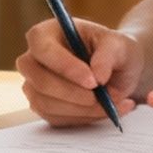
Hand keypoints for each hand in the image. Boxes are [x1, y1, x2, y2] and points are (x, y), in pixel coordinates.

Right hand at [17, 15, 142, 125]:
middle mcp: (33, 60)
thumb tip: (98, 76)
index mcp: (45, 34)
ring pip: (47, 104)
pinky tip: (105, 110)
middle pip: (39, 81)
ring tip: (113, 104)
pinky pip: (56, 118)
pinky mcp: (42, 106)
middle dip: (73, 94)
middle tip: (103, 98)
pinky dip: (84, 118)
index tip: (93, 81)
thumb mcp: (119, 45)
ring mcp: (34, 85)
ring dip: (82, 109)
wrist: (118, 72)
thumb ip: (108, 55)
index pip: (43, 49)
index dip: (65, 66)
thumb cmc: (113, 52)